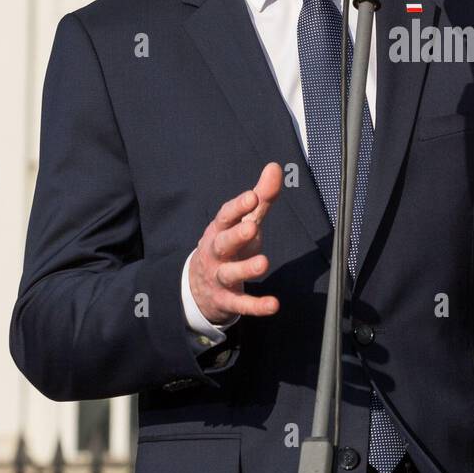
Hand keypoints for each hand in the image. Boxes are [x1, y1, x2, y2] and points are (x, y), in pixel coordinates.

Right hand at [189, 162, 283, 324]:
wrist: (198, 287)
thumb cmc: (229, 246)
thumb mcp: (244, 221)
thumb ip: (261, 197)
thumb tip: (275, 166)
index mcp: (220, 230)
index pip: (225, 216)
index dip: (238, 207)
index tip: (252, 197)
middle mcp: (216, 252)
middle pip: (223, 243)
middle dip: (236, 235)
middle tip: (252, 228)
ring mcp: (219, 277)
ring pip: (229, 273)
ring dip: (245, 269)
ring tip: (263, 263)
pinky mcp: (226, 300)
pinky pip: (240, 303)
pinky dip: (256, 306)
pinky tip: (273, 304)